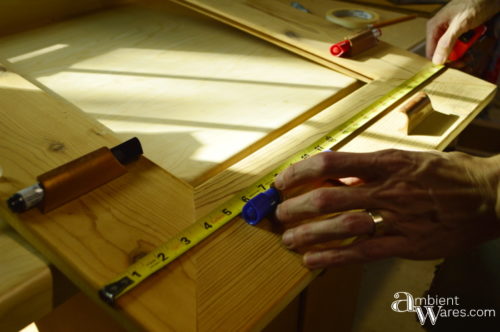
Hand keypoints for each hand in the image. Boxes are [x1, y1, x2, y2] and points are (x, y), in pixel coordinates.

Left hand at [274, 149, 499, 268]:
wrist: (491, 194)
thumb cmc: (448, 173)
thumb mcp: (408, 159)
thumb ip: (372, 171)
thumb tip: (338, 179)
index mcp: (388, 161)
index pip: (331, 162)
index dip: (300, 172)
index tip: (282, 182)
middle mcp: (389, 188)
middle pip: (328, 197)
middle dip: (296, 208)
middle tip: (278, 215)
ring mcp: (400, 217)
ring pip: (342, 226)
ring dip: (308, 234)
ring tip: (289, 240)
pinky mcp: (410, 244)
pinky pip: (364, 252)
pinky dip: (334, 257)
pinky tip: (313, 261)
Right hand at [426, 0, 498, 64]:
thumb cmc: (475, 3)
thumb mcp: (459, 25)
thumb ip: (446, 43)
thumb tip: (437, 60)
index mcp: (434, 27)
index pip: (431, 51)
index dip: (441, 61)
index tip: (452, 66)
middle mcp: (440, 30)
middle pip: (442, 52)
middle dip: (455, 57)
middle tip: (466, 59)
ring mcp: (450, 31)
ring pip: (453, 49)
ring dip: (463, 52)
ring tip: (471, 51)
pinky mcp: (460, 31)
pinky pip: (460, 44)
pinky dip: (468, 46)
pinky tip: (472, 43)